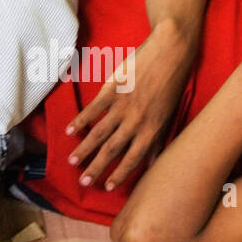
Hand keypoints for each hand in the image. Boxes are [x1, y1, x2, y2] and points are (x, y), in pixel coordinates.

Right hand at [66, 21, 195, 190]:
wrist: (170, 53)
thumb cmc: (171, 86)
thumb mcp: (168, 116)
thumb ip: (159, 141)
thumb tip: (155, 164)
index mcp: (152, 130)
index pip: (134, 159)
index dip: (120, 175)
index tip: (107, 188)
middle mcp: (137, 121)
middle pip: (113, 149)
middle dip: (97, 167)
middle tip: (83, 181)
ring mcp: (124, 105)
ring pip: (100, 132)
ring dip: (85, 148)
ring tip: (72, 161)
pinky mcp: (113, 88)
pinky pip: (94, 108)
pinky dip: (81, 120)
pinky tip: (70, 130)